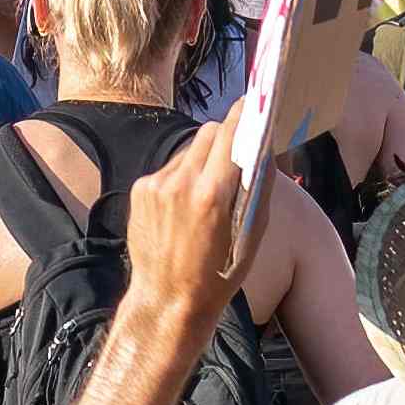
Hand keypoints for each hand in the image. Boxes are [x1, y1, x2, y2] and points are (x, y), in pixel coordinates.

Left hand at [116, 96, 266, 340]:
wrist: (167, 300)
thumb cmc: (219, 274)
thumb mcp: (251, 236)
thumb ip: (258, 189)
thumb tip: (264, 150)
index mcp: (212, 194)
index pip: (230, 134)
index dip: (244, 116)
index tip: (253, 104)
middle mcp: (180, 182)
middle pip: (208, 133)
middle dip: (226, 135)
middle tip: (237, 149)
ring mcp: (155, 184)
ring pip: (188, 150)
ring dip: (203, 159)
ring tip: (210, 190)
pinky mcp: (140, 189)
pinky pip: (169, 168)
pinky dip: (183, 176)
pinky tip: (186, 205)